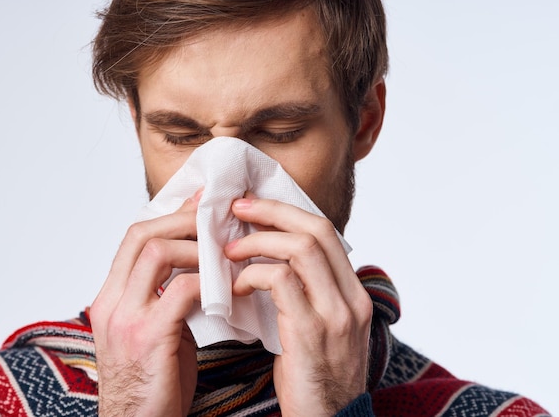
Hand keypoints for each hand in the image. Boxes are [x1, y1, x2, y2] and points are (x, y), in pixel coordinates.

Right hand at [90, 191, 201, 416]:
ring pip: (157, 253)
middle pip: (142, 235)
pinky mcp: (148, 337)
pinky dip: (207, 280)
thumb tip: (195, 266)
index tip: (199, 204)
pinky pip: (182, 290)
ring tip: (223, 249)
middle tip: (216, 216)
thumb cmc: (151, 383)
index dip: (169, 216)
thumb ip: (165, 297)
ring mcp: (125, 318)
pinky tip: (227, 285)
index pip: (133, 238)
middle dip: (182, 219)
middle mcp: (111, 302)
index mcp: (110, 298)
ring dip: (196, 245)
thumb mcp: (152, 332)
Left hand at [225, 196, 372, 415]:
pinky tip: (235, 286)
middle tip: (237, 209)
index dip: (288, 211)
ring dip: (258, 241)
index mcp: (354, 293)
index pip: (326, 232)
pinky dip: (252, 275)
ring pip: (301, 248)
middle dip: (272, 211)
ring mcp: (336, 314)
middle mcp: (352, 298)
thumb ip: (306, 292)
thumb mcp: (320, 328)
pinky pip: (280, 281)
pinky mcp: (311, 332)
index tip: (255, 206)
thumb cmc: (314, 377)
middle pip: (316, 229)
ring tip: (229, 250)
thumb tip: (269, 260)